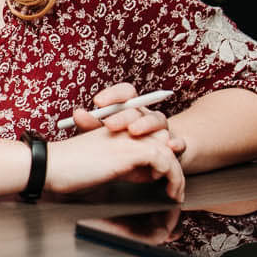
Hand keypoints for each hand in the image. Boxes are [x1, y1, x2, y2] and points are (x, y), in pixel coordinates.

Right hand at [47, 125, 186, 201]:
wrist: (51, 167)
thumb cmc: (69, 169)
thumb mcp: (105, 166)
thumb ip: (127, 165)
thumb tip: (149, 174)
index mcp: (117, 129)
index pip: (150, 133)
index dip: (162, 154)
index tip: (167, 179)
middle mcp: (125, 128)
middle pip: (163, 139)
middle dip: (174, 164)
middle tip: (175, 189)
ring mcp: (129, 137)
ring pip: (168, 149)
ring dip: (176, 174)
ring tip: (175, 193)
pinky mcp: (131, 150)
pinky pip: (165, 160)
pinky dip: (173, 178)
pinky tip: (170, 192)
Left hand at [70, 83, 185, 157]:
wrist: (152, 163)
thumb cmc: (124, 146)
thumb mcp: (106, 137)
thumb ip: (91, 126)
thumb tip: (77, 113)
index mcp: (131, 109)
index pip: (126, 92)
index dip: (113, 94)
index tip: (97, 102)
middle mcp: (147, 115)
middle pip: (138, 108)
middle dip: (123, 115)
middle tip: (109, 124)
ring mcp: (162, 130)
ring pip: (159, 120)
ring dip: (147, 124)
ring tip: (134, 131)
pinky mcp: (175, 147)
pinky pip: (180, 143)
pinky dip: (176, 143)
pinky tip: (171, 146)